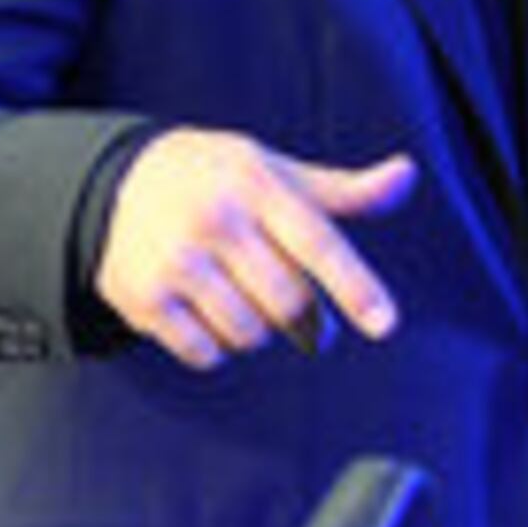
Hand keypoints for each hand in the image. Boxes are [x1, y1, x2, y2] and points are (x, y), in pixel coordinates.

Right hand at [94, 128, 414, 368]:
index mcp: (255, 185)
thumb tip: (407, 175)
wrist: (120, 180)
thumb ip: (344, 191)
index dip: (355, 286)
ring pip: (249, 334)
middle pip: (288, 303)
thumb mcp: (278, 173)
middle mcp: (214, 220)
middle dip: (305, 320)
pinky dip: (215, 346)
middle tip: (302, 314)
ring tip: (241, 298)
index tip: (385, 325)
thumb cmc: (221, 181)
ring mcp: (175, 260)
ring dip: (257, 331)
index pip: (317, 242)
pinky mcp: (144, 298)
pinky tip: (203, 311)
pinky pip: (205, 353)